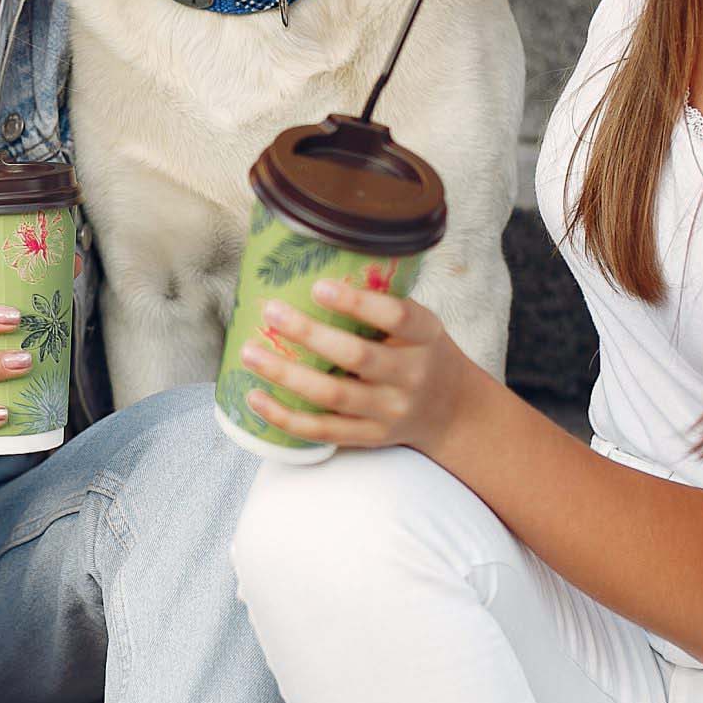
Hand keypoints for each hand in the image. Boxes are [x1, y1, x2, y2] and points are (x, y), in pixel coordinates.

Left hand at [234, 274, 480, 455]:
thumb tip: (314, 265)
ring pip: (332, 395)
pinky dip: (285, 417)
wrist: (453, 410)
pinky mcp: (370, 437)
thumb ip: (381, 301)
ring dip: (285, 374)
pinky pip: (323, 431)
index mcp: (425, 336)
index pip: (397, 316)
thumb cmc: (420, 351)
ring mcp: (390, 411)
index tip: (318, 286)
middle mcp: (411, 375)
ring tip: (249, 353)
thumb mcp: (419, 323)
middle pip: (357, 356)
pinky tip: (255, 398)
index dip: (357, 302)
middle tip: (270, 311)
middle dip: (308, 334)